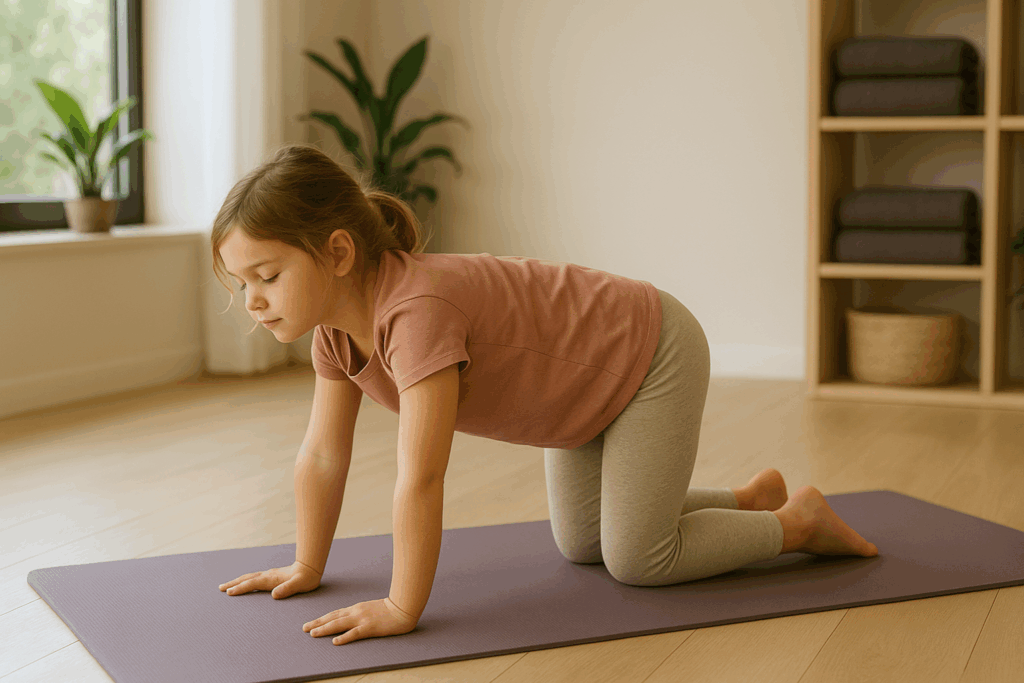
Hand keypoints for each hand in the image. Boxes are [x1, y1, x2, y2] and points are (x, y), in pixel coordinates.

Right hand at [219, 561, 321, 598]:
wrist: (311, 568)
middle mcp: (268, 575)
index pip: (252, 583)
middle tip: (220, 588)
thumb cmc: (306, 578)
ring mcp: (269, 575)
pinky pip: (255, 578)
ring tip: (227, 586)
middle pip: (247, 579)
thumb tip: (274, 594)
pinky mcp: (272, 576)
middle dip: (233, 583)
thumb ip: (287, 589)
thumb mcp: (299, 585)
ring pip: (250, 577)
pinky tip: (245, 583)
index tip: (229, 592)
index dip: (241, 588)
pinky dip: (246, 581)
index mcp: (271, 579)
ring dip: (238, 581)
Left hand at [302, 597, 417, 645]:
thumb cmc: (390, 609)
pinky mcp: (370, 628)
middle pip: (333, 618)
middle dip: (318, 623)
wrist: (403, 607)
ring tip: (313, 633)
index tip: (312, 622)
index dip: (322, 618)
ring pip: (339, 624)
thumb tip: (350, 618)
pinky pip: (354, 633)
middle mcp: (356, 612)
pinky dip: (344, 637)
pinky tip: (335, 642)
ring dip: (325, 629)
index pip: (335, 613)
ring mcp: (362, 619)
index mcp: (357, 608)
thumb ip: (361, 613)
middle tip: (304, 628)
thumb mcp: (371, 608)